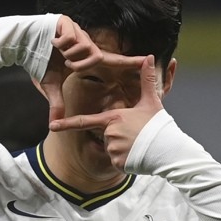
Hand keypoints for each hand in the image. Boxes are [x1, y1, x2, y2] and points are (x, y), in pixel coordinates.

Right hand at [40, 15, 143, 122]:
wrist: (22, 44)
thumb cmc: (38, 61)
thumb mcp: (50, 85)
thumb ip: (56, 102)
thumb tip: (54, 122)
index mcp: (86, 55)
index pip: (111, 59)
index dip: (128, 61)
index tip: (147, 60)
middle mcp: (86, 42)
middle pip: (95, 57)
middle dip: (78, 64)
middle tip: (65, 63)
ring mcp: (79, 31)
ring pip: (84, 48)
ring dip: (69, 54)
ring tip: (58, 51)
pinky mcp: (69, 22)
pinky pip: (73, 39)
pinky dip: (61, 44)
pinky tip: (54, 42)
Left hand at [49, 54, 163, 169]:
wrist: (168, 149)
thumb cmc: (158, 125)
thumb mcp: (152, 101)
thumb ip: (146, 79)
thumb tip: (148, 56)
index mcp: (113, 118)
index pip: (85, 121)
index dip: (66, 124)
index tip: (52, 126)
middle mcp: (109, 134)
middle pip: (107, 136)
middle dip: (119, 137)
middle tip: (137, 136)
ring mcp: (112, 150)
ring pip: (112, 149)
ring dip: (124, 149)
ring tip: (140, 145)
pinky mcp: (118, 163)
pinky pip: (118, 162)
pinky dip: (127, 160)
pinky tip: (139, 156)